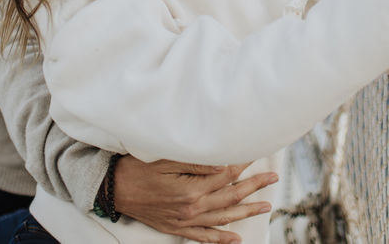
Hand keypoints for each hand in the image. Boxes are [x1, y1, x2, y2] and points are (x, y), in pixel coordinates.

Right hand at [113, 156, 277, 243]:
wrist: (115, 190)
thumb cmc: (139, 169)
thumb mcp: (167, 160)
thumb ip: (197, 164)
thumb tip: (225, 165)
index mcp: (191, 189)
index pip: (226, 176)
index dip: (244, 164)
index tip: (257, 154)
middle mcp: (192, 208)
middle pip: (231, 197)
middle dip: (254, 187)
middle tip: (272, 179)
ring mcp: (186, 221)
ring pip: (223, 218)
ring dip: (246, 213)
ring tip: (265, 207)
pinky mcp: (177, 228)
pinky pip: (204, 236)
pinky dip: (221, 239)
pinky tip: (235, 239)